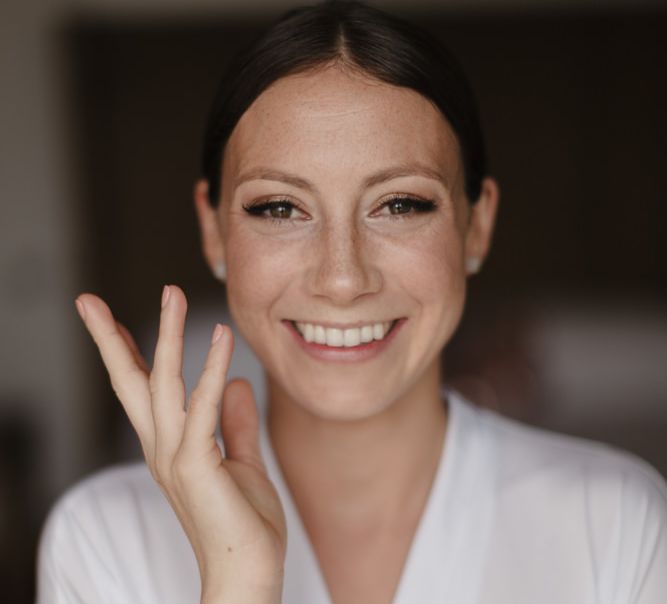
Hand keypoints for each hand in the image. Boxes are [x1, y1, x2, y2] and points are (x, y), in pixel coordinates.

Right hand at [75, 285, 285, 603]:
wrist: (248, 575)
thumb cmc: (244, 525)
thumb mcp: (241, 464)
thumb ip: (236, 425)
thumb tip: (236, 382)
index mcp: (170, 448)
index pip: (141, 392)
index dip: (126, 355)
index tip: (113, 323)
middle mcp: (163, 448)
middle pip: (129, 383)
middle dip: (108, 340)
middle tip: (88, 300)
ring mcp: (174, 457)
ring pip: (162, 384)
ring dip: (166, 336)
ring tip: (170, 293)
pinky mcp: (196, 465)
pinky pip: (204, 407)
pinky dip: (212, 368)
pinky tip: (221, 335)